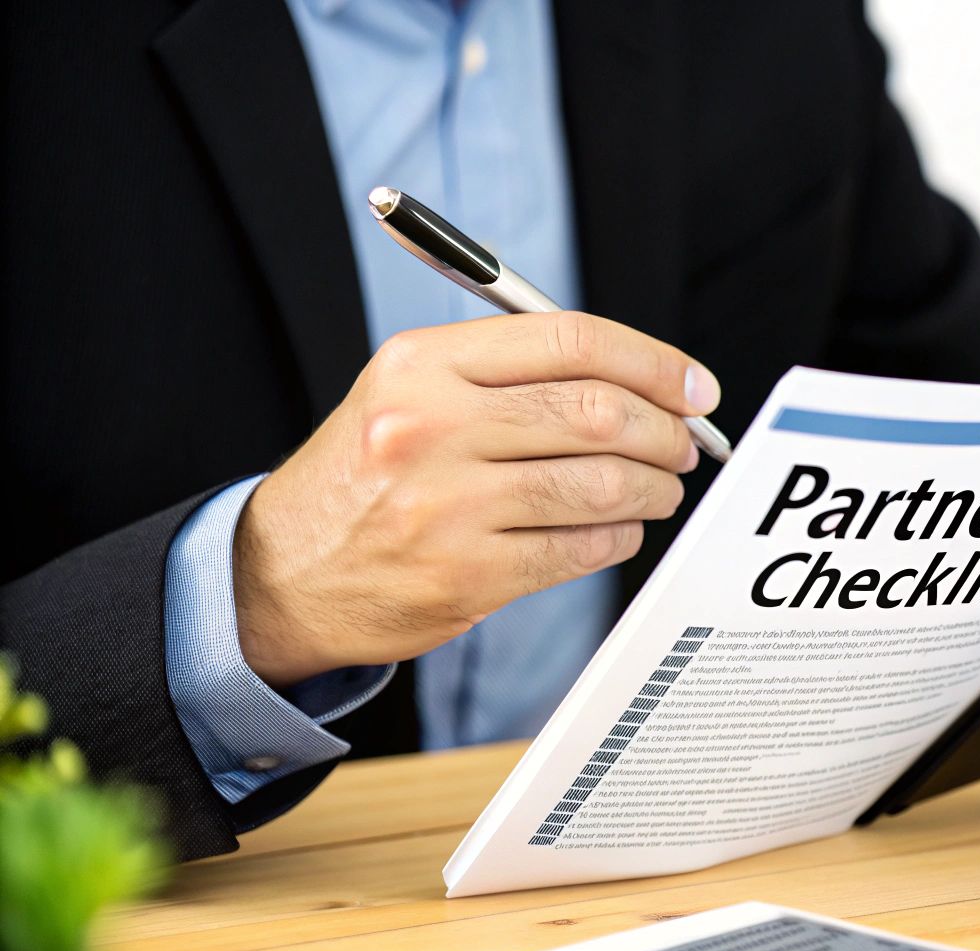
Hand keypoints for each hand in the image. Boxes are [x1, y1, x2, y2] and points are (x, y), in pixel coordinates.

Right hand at [233, 312, 718, 684]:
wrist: (281, 574)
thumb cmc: (370, 473)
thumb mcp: (411, 392)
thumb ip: (512, 372)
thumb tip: (644, 378)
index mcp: (422, 364)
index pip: (571, 340)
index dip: (654, 362)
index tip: (696, 386)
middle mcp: (429, 427)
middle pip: (597, 413)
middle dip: (665, 430)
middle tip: (686, 443)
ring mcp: (446, 506)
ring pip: (598, 485)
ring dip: (653, 488)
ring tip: (661, 488)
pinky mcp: (463, 577)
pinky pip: (578, 548)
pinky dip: (619, 537)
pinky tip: (621, 529)